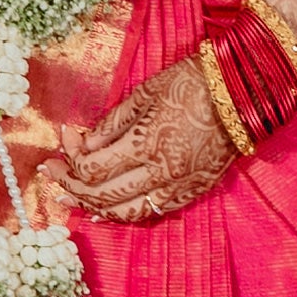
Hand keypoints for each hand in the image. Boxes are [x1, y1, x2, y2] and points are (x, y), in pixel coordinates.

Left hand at [53, 57, 235, 224]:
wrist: (243, 92)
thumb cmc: (192, 82)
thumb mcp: (146, 92)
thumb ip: (113, 123)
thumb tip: (84, 142)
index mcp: (146, 145)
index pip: (93, 169)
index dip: (70, 159)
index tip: (62, 138)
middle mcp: (161, 174)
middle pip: (104, 196)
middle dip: (72, 187)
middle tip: (52, 175)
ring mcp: (180, 187)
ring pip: (129, 213)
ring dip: (96, 209)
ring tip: (73, 199)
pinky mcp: (195, 191)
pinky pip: (154, 212)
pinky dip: (128, 213)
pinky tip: (111, 210)